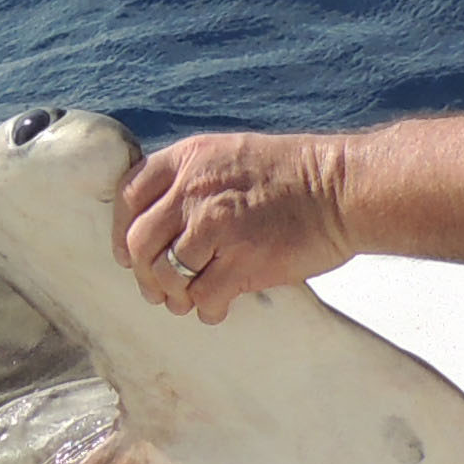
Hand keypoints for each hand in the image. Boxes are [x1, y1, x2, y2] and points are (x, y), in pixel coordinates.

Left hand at [117, 129, 352, 320]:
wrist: (342, 189)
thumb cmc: (291, 175)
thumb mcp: (229, 155)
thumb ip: (192, 180)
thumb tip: (161, 222)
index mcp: (188, 159)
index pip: (129, 196)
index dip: (122, 231)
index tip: (127, 253)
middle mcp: (194, 190)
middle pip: (140, 242)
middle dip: (143, 273)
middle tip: (155, 290)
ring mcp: (216, 226)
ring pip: (167, 274)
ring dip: (173, 296)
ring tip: (186, 302)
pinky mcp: (242, 261)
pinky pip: (203, 297)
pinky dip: (206, 309)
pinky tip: (217, 308)